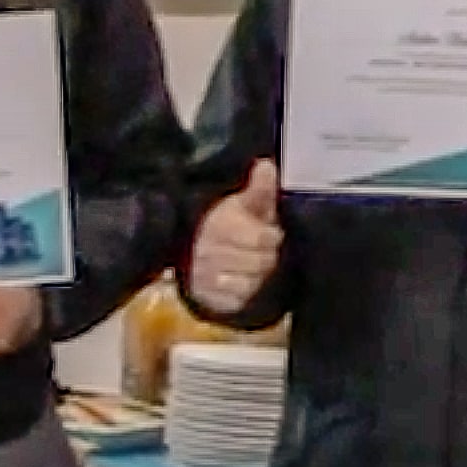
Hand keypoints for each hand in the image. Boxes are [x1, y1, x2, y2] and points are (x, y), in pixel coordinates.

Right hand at [187, 161, 282, 318]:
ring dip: (258, 277)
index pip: (263, 238)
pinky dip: (246, 294)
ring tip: (253, 267)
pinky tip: (243, 282)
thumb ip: (259, 188)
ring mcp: (206, 277)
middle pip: (260, 263)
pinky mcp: (207, 298)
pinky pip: (238, 300)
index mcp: (221, 224)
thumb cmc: (228, 224)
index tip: (271, 233)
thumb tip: (267, 165)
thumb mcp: (245, 203)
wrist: (194, 250)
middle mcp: (209, 252)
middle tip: (263, 252)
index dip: (272, 237)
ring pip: (251, 284)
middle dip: (267, 258)